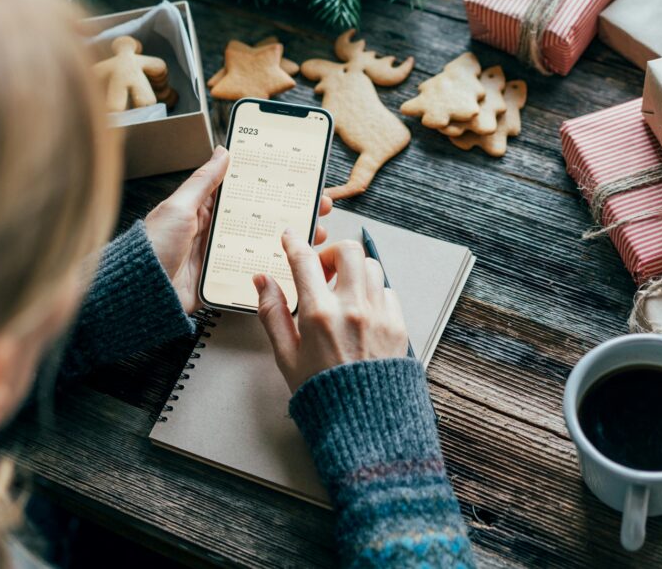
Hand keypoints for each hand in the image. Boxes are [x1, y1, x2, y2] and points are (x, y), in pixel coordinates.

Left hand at [145, 147, 332, 312]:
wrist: (142, 293)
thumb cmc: (153, 248)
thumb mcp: (179, 207)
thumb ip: (203, 182)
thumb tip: (222, 151)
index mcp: (204, 209)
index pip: (246, 191)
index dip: (272, 184)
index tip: (298, 178)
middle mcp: (216, 231)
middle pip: (262, 218)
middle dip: (291, 212)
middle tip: (319, 206)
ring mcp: (222, 256)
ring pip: (264, 243)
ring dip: (289, 240)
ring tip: (314, 234)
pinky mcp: (224, 279)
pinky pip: (254, 270)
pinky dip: (274, 267)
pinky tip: (295, 263)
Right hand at [253, 232, 408, 392]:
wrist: (365, 424)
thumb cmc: (323, 394)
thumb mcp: (286, 356)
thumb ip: (272, 313)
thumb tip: (263, 282)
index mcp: (319, 315)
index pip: (304, 261)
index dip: (294, 243)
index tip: (290, 238)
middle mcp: (352, 308)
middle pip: (348, 250)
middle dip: (332, 253)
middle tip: (322, 270)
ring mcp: (379, 314)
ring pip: (371, 266)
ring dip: (354, 271)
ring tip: (342, 291)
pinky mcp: (398, 324)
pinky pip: (387, 290)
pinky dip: (372, 292)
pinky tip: (361, 311)